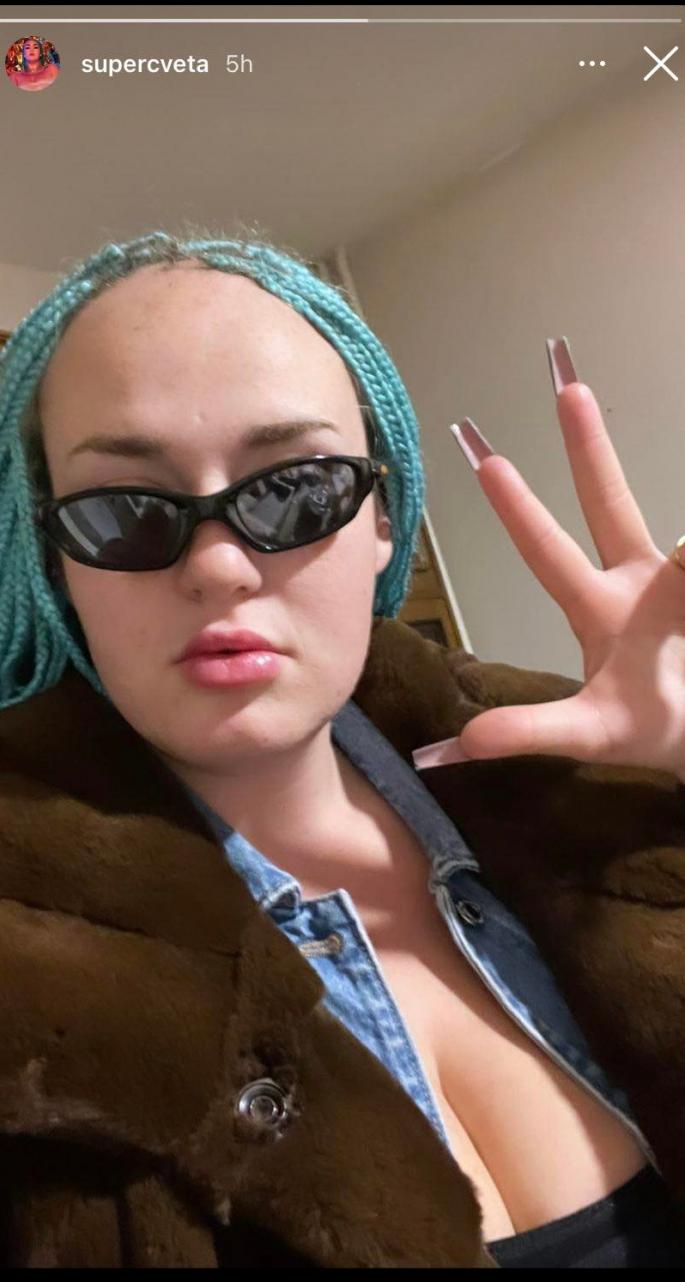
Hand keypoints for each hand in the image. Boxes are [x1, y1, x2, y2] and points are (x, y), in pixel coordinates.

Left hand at [413, 338, 684, 781]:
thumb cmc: (646, 728)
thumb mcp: (587, 733)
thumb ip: (525, 734)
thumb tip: (446, 750)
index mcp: (599, 607)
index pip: (550, 549)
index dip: (519, 509)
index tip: (487, 462)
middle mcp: (639, 583)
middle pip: (611, 502)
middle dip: (589, 446)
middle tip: (563, 378)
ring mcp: (678, 584)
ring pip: (676, 543)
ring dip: (675, 541)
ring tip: (664, 561)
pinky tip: (684, 547)